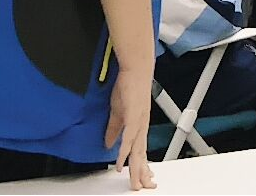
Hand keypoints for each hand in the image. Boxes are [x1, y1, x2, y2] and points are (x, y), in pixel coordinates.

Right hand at [105, 68, 156, 190]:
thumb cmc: (129, 88)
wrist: (136, 70)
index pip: (140, 151)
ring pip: (137, 151)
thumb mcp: (118, 113)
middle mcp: (141, 127)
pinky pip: (129, 138)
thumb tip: (110, 144)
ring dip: (136, 168)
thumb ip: (114, 130)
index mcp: (138, 126)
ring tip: (135, 182)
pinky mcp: (134, 116)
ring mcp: (139, 122)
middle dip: (143, 173)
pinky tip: (123, 162)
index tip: (144, 178)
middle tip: (145, 187)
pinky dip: (125, 152)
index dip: (142, 165)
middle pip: (141, 155)